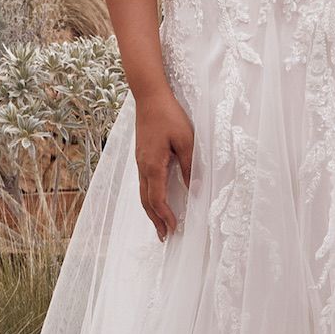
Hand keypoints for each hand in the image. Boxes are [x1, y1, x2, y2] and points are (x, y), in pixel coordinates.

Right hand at [134, 86, 194, 241]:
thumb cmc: (169, 116)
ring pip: (142, 193)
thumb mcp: (186, 140)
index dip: (165, 216)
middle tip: (163, 237)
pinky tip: (155, 199)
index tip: (174, 229)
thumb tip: (194, 189)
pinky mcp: (141, 155)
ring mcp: (140, 161)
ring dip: (150, 210)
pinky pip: (143, 183)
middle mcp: (143, 166)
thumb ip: (190, 166)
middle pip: (146, 201)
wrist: (150, 96)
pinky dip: (149, 197)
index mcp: (153, 165)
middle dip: (155, 220)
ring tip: (158, 224)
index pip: (157, 199)